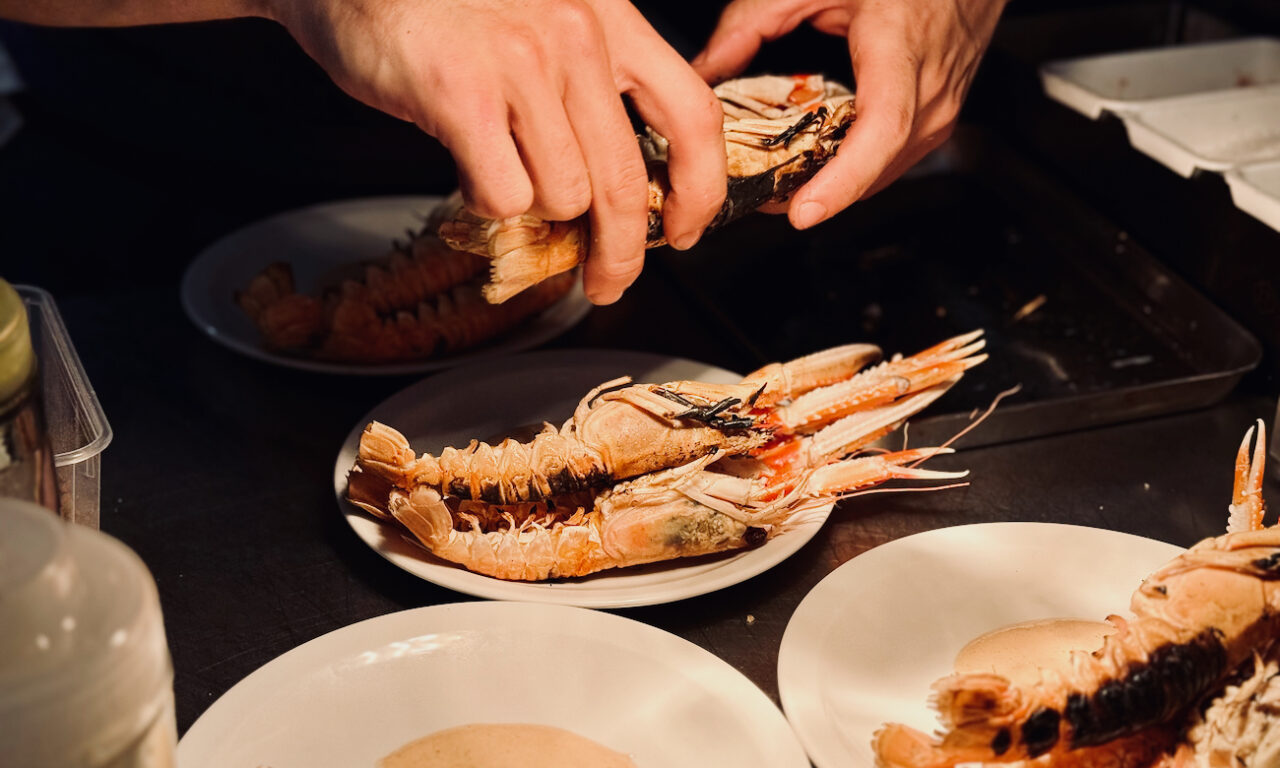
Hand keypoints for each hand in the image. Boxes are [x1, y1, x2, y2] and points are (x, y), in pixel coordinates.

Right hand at [269, 0, 726, 303]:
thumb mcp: (541, 17)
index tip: (687, 228)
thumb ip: (588, 81)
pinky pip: (505, 195)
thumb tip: (622, 181)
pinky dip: (487, 203)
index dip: (700, 188)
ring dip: (535, 210)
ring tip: (501, 175)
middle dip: (621, 252)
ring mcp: (520, 62)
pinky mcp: (462, 93)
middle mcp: (575, 33)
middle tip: (607, 282)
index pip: (692, 113)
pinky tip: (469, 172)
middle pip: (627, 180)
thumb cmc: (441, 3)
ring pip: (564, 195)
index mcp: (608, 14)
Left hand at [692, 0, 1007, 228]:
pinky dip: (850, 170)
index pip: (881, 130)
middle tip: (753, 200)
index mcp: (900, 49)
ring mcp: (940, 111)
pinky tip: (813, 164)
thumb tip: (704, 70)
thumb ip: (752, 20)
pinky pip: (890, 161)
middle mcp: (929, 91)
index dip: (842, 180)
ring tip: (774, 185)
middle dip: (811, 192)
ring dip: (828, 186)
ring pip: (879, 174)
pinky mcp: (937, 121)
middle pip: (872, 168)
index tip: (803, 211)